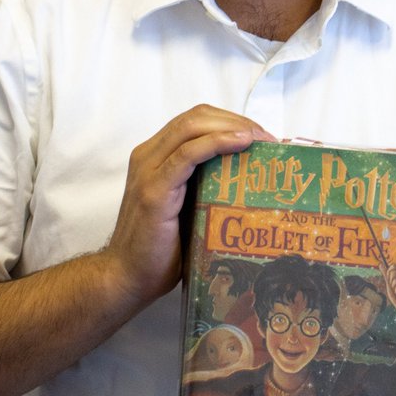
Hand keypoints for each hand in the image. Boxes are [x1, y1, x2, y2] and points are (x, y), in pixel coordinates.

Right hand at [106, 105, 274, 309]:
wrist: (127, 278)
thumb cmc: (160, 250)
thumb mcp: (187, 208)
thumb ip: (205, 186)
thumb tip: (249, 180)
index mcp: (154, 156)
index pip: (195, 121)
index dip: (230, 121)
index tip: (261, 137)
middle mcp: (148, 155)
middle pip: (196, 117)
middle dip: (237, 121)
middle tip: (268, 139)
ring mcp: (148, 170)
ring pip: (192, 127)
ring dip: (232, 127)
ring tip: (261, 140)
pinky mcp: (154, 189)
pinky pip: (187, 154)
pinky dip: (217, 142)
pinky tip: (240, 143)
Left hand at [382, 263, 395, 332]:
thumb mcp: (389, 284)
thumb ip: (386, 274)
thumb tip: (380, 264)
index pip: (393, 266)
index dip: (389, 272)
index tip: (390, 280)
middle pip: (393, 272)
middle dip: (390, 281)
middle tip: (394, 287)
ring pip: (395, 279)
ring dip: (394, 287)